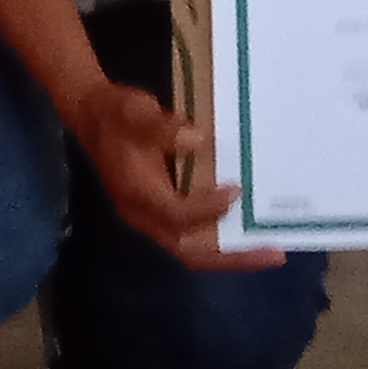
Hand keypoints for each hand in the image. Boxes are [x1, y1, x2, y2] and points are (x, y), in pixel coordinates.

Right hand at [69, 82, 276, 270]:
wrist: (92, 114)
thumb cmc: (117, 113)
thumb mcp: (136, 111)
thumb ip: (163, 127)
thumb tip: (196, 139)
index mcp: (137, 194)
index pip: (177, 216)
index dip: (208, 208)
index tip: (236, 190)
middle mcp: (143, 215)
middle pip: (189, 252)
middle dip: (232, 257)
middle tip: (275, 254)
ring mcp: (151, 217)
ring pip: (192, 250)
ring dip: (230, 253)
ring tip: (268, 250)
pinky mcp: (160, 212)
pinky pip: (192, 237)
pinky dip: (219, 239)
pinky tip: (244, 230)